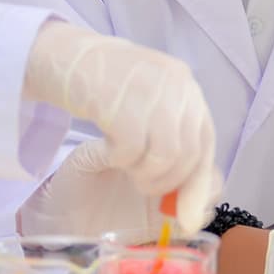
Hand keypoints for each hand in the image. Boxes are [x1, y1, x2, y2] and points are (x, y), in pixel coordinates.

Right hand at [22, 21, 218, 228]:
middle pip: (189, 153)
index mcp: (186, 87)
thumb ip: (175, 136)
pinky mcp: (121, 99)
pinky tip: (110, 151)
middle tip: (143, 186)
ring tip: (127, 169)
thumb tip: (198, 200)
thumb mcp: (150, 105)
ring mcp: (150, 90)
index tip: (187, 215)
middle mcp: (176, 85)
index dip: (198, 183)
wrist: (67, 58)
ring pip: (165, 156)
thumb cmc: (109, 90)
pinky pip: (132, 150)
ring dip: (146, 175)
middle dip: (167, 182)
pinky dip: (120, 160)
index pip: (206, 142)